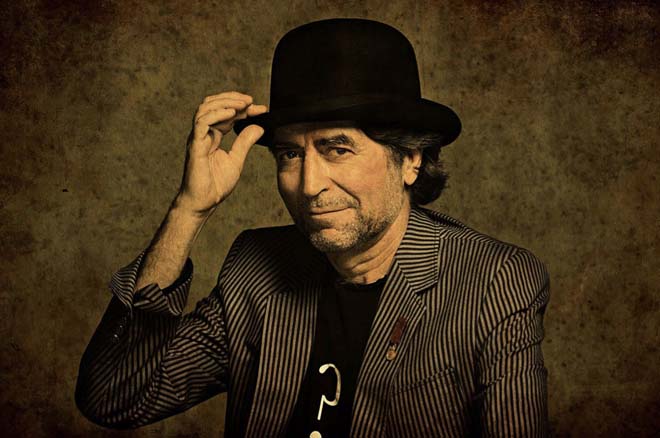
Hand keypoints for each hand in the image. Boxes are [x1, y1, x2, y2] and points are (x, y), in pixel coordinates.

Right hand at [175, 91, 266, 216]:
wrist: (203, 202)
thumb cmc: (215, 184)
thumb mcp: (236, 159)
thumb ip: (245, 141)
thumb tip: (258, 126)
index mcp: (213, 135)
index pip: (226, 113)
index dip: (243, 108)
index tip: (261, 109)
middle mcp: (203, 133)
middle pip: (213, 104)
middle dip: (233, 99)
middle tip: (252, 101)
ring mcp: (197, 137)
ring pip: (205, 108)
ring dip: (226, 102)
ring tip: (243, 104)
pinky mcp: (195, 145)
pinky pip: (202, 122)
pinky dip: (216, 114)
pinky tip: (231, 113)